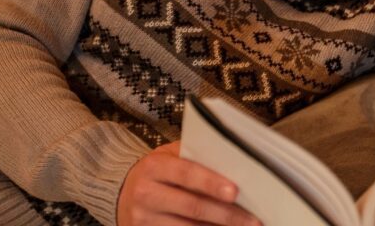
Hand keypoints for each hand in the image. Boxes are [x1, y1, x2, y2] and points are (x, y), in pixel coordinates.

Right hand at [118, 141, 262, 225]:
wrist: (122, 194)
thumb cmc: (157, 172)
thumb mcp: (168, 156)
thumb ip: (195, 156)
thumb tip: (234, 162)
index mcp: (154, 167)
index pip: (187, 174)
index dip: (211, 183)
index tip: (235, 192)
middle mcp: (146, 194)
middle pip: (192, 207)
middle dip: (226, 215)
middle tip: (253, 219)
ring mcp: (145, 220)